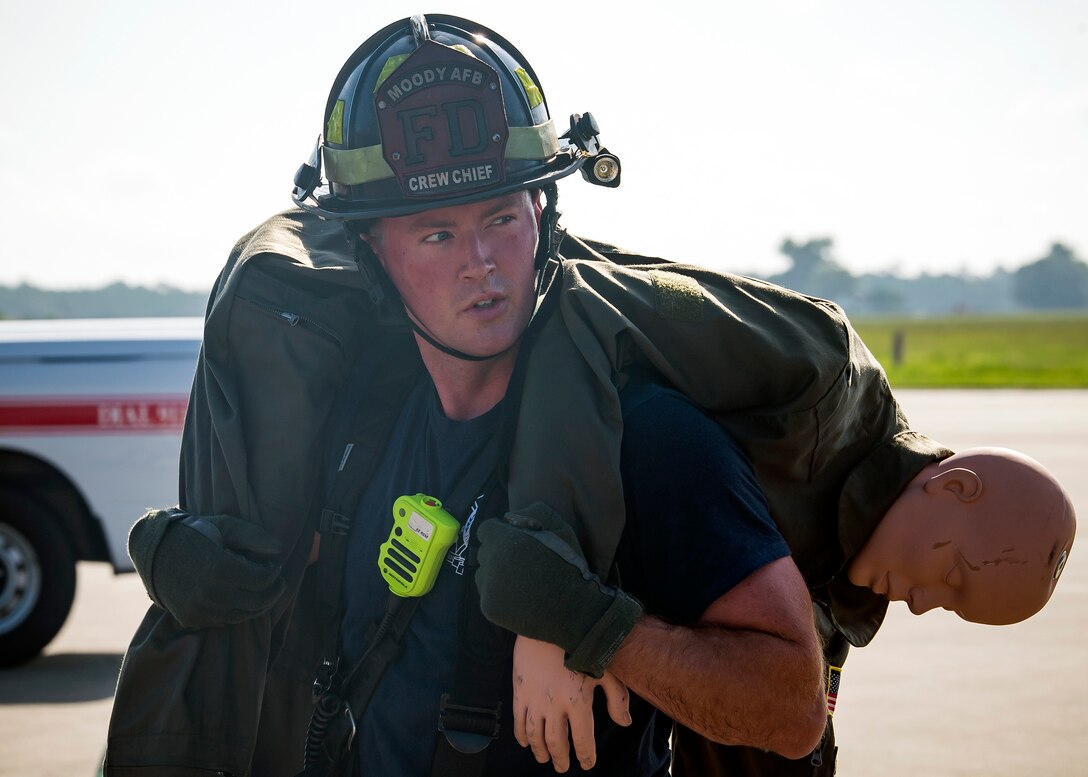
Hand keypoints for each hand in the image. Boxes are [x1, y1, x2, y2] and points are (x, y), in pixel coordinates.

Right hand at [128, 508, 285, 627]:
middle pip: (256, 602)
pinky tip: (240, 599)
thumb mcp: (224, 525)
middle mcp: (211, 593)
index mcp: (221, 568)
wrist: (154, 551)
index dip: (273, 574)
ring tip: (262, 593)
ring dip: (257, 605)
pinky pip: (223, 621)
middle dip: (273, 593)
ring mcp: (200, 608)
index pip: (262, 580)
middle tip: (277, 584)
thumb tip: (279, 549)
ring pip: (242, 616)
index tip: (274, 567)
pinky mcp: (191, 618)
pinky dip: (237, 612)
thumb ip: (253, 535)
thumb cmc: (195, 533)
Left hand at [476, 502, 642, 677]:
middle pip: (484, 551)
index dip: (501, 533)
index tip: (515, 541)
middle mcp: (491, 562)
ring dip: (495, 573)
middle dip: (498, 553)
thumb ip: (532, 513)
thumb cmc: (568, 564)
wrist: (574, 609)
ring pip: (482, 573)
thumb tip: (508, 518)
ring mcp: (488, 587)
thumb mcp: (558, 527)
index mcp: (505, 540)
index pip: (486, 530)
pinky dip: (498, 594)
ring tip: (519, 580)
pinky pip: (486, 594)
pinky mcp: (489, 608)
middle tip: (521, 562)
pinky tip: (518, 595)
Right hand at [513, 636, 630, 772]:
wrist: (549, 621)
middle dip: (561, 758)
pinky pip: (518, 720)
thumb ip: (616, 698)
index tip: (587, 763)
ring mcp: (534, 699)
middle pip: (556, 743)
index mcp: (578, 702)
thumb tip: (625, 723)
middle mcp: (554, 705)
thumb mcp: (606, 669)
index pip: (582, 740)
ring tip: (544, 758)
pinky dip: (521, 735)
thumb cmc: (582, 643)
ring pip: (535, 735)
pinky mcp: (519, 691)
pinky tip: (525, 742)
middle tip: (563, 767)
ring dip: (540, 751)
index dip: (585, 755)